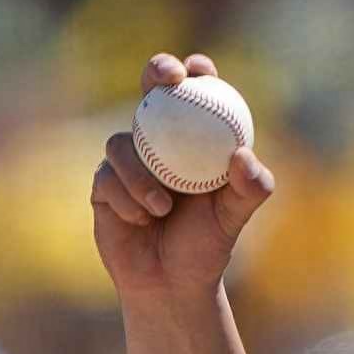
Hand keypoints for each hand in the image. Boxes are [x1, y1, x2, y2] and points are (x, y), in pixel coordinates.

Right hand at [90, 53, 275, 300]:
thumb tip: (243, 155)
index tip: (200, 69)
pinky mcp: (104, 184)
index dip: (196, 71)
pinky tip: (142, 219)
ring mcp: (128, 161)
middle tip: (167, 81)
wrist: (171, 284)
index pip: (196, 94)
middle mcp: (160, 143)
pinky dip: (127, 198)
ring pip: (122, 143)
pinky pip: (108, 177)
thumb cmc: (207, 246)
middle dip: (156, 71)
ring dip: (140, 173)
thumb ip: (250, 188)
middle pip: (152, 91)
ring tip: (162, 208)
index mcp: (194, 141)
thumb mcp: (234, 217)